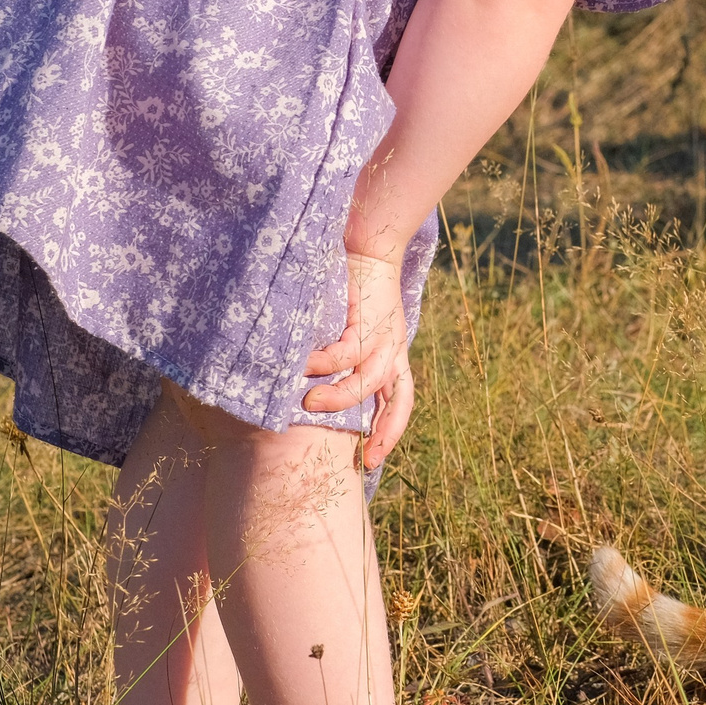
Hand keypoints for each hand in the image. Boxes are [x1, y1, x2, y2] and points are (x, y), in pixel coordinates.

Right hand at [302, 251, 415, 469]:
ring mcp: (384, 334)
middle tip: (361, 458)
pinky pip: (347, 350)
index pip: (400, 401)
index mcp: (392, 355)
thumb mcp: (351, 330)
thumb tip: (306, 386)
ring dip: (340, 397)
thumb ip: (340, 356)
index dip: (390, 433)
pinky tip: (305, 366)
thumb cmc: (352, 288)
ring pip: (369, 379)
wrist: (366, 244)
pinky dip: (325, 362)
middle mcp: (393, 349)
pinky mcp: (368, 318)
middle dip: (382, 433)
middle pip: (398, 400)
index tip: (372, 461)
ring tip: (309, 404)